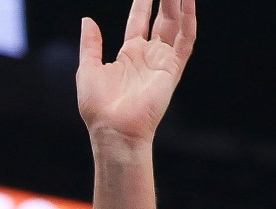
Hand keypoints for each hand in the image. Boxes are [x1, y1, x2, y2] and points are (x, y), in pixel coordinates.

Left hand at [75, 0, 194, 150]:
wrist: (114, 129)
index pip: (139, 21)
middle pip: (161, 19)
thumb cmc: (98, 107)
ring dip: (178, 5)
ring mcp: (162, 61)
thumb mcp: (87, 68)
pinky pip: (185, 41)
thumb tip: (87, 20)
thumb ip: (90, 44)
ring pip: (175, 25)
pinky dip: (188, 21)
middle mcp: (148, 56)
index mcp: (129, 55)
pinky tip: (188, 3)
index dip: (143, 3)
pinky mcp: (172, 69)